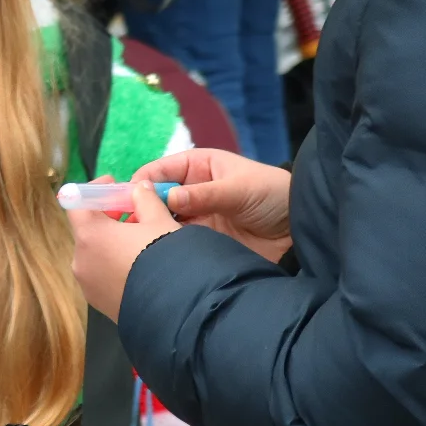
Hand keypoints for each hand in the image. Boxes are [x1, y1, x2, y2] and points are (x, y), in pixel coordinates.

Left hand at [67, 177, 178, 323]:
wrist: (175, 309)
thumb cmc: (164, 257)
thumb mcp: (159, 220)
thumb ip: (145, 199)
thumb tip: (139, 188)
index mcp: (89, 236)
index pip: (77, 203)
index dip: (95, 190)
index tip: (114, 185)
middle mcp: (80, 261)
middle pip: (88, 229)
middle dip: (109, 217)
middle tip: (135, 211)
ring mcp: (88, 285)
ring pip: (95, 253)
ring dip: (113, 242)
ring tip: (142, 240)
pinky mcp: (99, 303)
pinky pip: (102, 274)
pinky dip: (114, 263)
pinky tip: (139, 264)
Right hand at [139, 146, 292, 262]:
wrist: (300, 227)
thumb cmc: (272, 195)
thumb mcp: (239, 189)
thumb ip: (204, 194)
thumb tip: (168, 199)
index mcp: (197, 167)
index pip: (157, 172)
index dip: (139, 185)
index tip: (125, 202)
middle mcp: (190, 191)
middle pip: (153, 201)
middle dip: (139, 212)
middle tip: (126, 228)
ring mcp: (194, 218)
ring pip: (161, 224)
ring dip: (152, 233)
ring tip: (139, 246)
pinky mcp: (201, 242)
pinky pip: (176, 245)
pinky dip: (166, 250)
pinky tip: (158, 258)